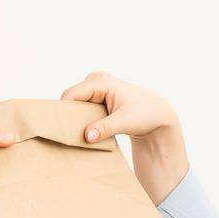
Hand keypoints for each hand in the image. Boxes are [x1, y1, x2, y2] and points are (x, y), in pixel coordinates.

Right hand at [59, 71, 188, 203]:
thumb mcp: (125, 122)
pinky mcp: (97, 97)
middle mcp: (95, 80)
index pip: (71, 95)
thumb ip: (105, 128)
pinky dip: (82, 119)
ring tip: (76, 135)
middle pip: (71, 99)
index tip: (61, 130)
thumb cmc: (145, 114)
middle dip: (68, 116)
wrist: (157, 115)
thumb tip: (87, 136)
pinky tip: (85, 132)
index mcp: (101, 81)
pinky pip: (82, 107)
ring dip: (75, 119)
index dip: (63, 112)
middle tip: (68, 136)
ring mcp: (95, 88)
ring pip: (75, 104)